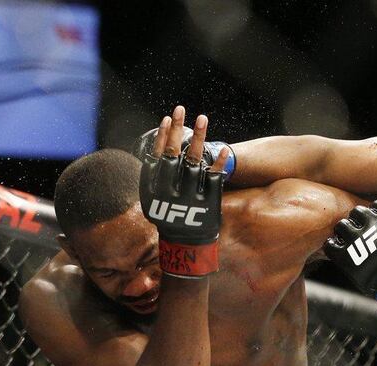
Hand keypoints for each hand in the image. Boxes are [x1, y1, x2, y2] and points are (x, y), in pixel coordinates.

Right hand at [139, 106, 226, 277]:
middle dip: (178, 130)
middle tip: (182, 109)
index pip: (156, 157)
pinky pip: (214, 179)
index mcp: (154, 190)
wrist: (184, 244)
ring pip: (194, 162)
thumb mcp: (154, 199)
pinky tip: (223, 148)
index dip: (162, 136)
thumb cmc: (169, 215)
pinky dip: (218, 163)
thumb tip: (155, 147)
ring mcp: (190, 197)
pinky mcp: (208, 203)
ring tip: (202, 119)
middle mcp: (170, 192)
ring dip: (198, 138)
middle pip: (174, 155)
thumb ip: (154, 176)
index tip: (167, 118)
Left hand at [324, 199, 376, 320]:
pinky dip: (332, 245)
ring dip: (343, 231)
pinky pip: (331, 243)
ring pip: (341, 224)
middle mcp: (372, 224)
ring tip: (346, 240)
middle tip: (357, 230)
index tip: (372, 220)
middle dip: (356, 220)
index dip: (373, 212)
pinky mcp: (345, 253)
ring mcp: (357, 238)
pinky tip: (336, 248)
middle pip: (357, 212)